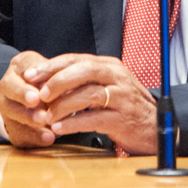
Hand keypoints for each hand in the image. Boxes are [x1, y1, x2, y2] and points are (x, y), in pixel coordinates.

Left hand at [0, 52, 156, 153]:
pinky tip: (60, 128)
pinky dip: (74, 123)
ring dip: (63, 106)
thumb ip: (83, 82)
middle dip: (57, 81)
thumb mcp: (107, 87)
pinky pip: (94, 118)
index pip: (77, 59)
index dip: (52, 66)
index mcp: (110, 66)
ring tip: (45, 116)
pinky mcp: (123, 118)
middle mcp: (117, 77)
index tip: (31, 74)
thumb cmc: (126, 107)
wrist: (156, 127)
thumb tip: (49, 81)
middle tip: (38, 94)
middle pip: (84, 71)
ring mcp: (122, 97)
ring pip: (88, 95)